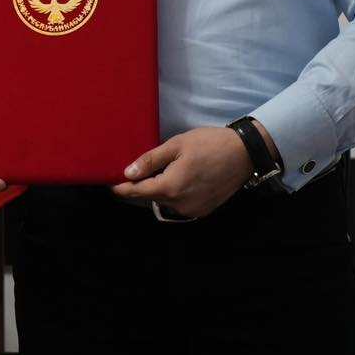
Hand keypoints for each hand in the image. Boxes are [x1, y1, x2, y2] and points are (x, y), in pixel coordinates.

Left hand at [110, 126, 253, 218]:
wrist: (244, 153)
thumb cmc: (209, 144)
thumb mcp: (176, 145)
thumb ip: (150, 160)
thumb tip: (128, 172)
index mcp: (171, 187)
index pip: (137, 192)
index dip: (121, 188)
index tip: (110, 183)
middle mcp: (181, 204)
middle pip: (150, 198)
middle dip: (140, 187)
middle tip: (132, 172)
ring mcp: (193, 210)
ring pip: (165, 202)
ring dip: (157, 191)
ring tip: (156, 173)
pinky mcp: (203, 210)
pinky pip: (179, 205)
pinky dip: (173, 195)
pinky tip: (175, 179)